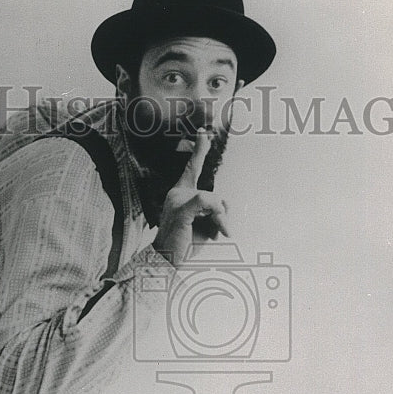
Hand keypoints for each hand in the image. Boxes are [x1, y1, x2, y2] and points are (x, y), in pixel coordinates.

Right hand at [152, 128, 230, 267]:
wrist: (166, 260)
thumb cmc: (183, 244)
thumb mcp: (204, 226)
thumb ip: (214, 211)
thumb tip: (225, 204)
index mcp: (179, 194)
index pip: (191, 168)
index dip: (199, 150)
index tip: (203, 133)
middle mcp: (176, 193)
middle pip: (212, 192)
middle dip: (221, 213)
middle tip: (224, 231)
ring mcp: (177, 199)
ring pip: (213, 198)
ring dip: (221, 219)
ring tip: (218, 235)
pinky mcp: (181, 208)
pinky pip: (206, 201)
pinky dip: (217, 215)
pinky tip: (219, 230)